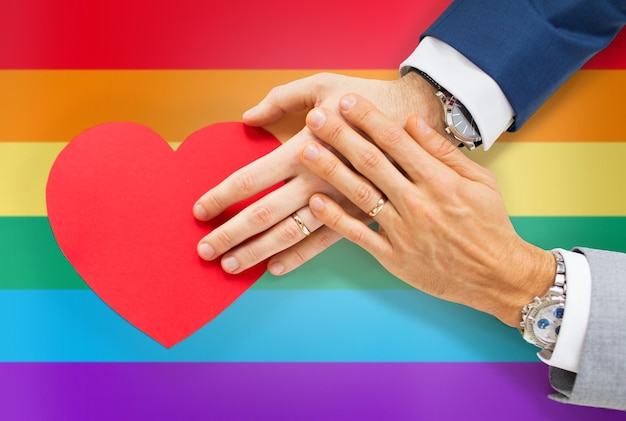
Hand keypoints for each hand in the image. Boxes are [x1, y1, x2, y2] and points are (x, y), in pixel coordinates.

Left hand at [194, 72, 442, 274]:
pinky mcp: (359, 216)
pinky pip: (324, 243)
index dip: (221, 196)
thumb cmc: (368, 100)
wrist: (420, 121)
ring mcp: (338, 203)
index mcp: (304, 148)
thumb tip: (246, 117)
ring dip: (257, 252)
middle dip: (230, 234)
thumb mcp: (323, 85)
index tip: (199, 211)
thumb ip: (281, 99)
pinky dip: (298, 257)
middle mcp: (317, 181)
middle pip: (263, 214)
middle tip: (203, 251)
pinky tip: (274, 269)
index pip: (250, 179)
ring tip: (231, 266)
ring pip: (289, 235)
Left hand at [299, 94, 554, 326]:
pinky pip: (359, 236)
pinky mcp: (394, 257)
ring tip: (306, 150)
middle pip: (372, 163)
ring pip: (360, 196)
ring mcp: (404, 231)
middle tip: (316, 116)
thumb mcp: (479, 181)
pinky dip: (336, 219)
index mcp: (440, 180)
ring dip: (331, 171)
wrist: (498, 276)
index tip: (347, 101)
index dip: (369, 118)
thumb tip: (412, 122)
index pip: (397, 141)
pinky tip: (315, 202)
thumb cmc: (489, 224)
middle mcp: (418, 202)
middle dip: (341, 136)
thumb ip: (443, 151)